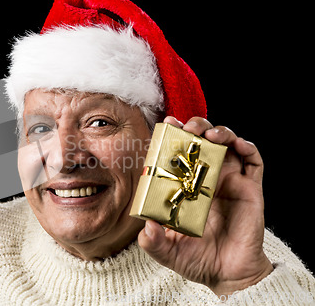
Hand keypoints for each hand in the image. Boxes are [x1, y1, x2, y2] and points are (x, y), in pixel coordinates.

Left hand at [137, 116, 272, 295]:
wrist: (228, 276)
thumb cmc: (196, 260)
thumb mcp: (166, 251)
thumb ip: (152, 241)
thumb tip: (146, 226)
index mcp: (185, 186)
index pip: (179, 154)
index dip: (174, 136)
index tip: (167, 124)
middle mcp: (207, 179)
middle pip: (203, 141)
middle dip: (197, 127)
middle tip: (189, 128)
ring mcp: (230, 182)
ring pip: (228, 144)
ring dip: (221, 132)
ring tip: (210, 135)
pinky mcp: (250, 189)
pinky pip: (254, 162)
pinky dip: (248, 148)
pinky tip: (239, 145)